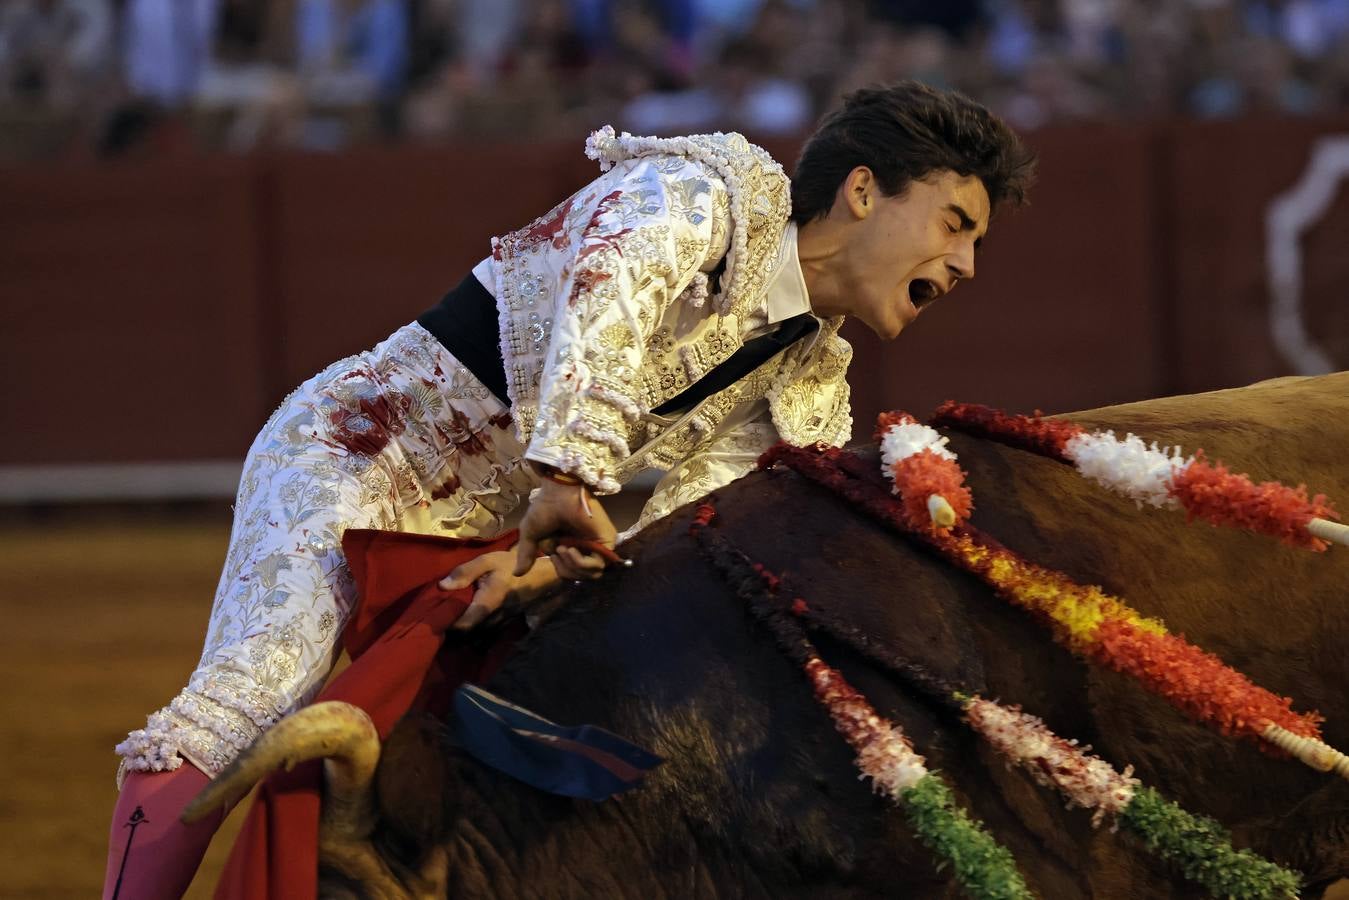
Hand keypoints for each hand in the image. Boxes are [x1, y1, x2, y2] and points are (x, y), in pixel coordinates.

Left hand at [440, 551, 558, 630]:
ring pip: (477, 637)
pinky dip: (475, 632)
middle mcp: (494, 619)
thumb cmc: (512, 566)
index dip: (447, 626)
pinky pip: (486, 634)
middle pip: (467, 635)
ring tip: (449, 625)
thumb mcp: (488, 561)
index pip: (463, 626)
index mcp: (487, 603)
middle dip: (452, 632)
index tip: (434, 619)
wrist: (542, 576)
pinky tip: (466, 625)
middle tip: (437, 622)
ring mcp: (501, 625)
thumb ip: (465, 572)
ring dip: (463, 634)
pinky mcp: (505, 625)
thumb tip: (442, 586)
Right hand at [513, 477, 617, 580]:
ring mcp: (598, 545)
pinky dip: (581, 563)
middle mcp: (587, 548)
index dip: (561, 569)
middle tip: (558, 551)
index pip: (572, 573)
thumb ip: (526, 555)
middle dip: (566, 570)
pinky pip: (598, 565)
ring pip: (591, 575)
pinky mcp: (607, 542)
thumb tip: (517, 574)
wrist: (558, 493)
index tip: (553, 553)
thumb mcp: (530, 535)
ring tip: (564, 549)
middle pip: (581, 577)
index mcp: (572, 547)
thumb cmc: (545, 509)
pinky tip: (571, 549)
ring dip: (573, 566)